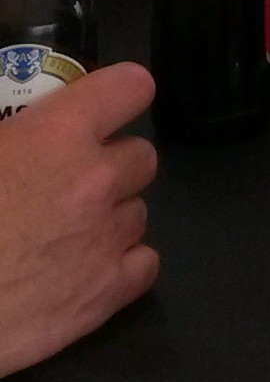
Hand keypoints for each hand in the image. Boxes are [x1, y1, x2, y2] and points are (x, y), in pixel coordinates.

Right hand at [0, 68, 157, 374]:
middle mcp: (96, 180)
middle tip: (70, 183)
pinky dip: (122, 264)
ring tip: (67, 233)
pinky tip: (86, 270)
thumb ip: (11, 137)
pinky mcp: (110, 292)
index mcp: (57, 135)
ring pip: (138, 211)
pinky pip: (144, 263)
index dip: (118, 96)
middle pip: (140, 156)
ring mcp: (108, 237)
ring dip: (110, 217)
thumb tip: (20, 139)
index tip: (103, 109)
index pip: (129, 89)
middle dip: (111, 165)